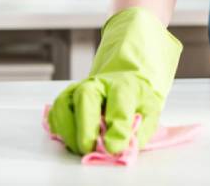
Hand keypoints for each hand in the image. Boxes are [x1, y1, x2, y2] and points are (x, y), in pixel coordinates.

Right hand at [47, 7, 181, 154]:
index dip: (117, 128)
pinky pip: (57, 108)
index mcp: (127, 84)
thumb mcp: (152, 106)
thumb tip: (127, 147)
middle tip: (89, 147)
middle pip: (86, 96)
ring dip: (67, 128)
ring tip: (79, 147)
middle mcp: (102, 82)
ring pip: (65, 102)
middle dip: (84, 124)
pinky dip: (58, 125)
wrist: (131, 60)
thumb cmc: (140, 89)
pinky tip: (69, 137)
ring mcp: (83, 85)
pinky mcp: (71, 92)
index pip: (120, 104)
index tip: (114, 148)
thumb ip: (142, 128)